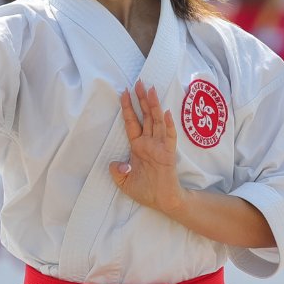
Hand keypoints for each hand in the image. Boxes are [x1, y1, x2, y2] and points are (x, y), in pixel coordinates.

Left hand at [110, 81, 186, 214]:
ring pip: (156, 121)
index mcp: (138, 146)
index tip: (123, 92)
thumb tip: (114, 163)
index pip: (132, 122)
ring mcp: (159, 146)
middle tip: (139, 82)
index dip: (128, 108)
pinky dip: (168, 125)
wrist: (162, 202)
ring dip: (154, 106)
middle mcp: (149, 143)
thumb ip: (117, 171)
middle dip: (142, 100)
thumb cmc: (146, 191)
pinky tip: (166, 113)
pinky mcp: (168, 153)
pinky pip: (169, 137)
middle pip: (145, 116)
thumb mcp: (124, 182)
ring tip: (151, 90)